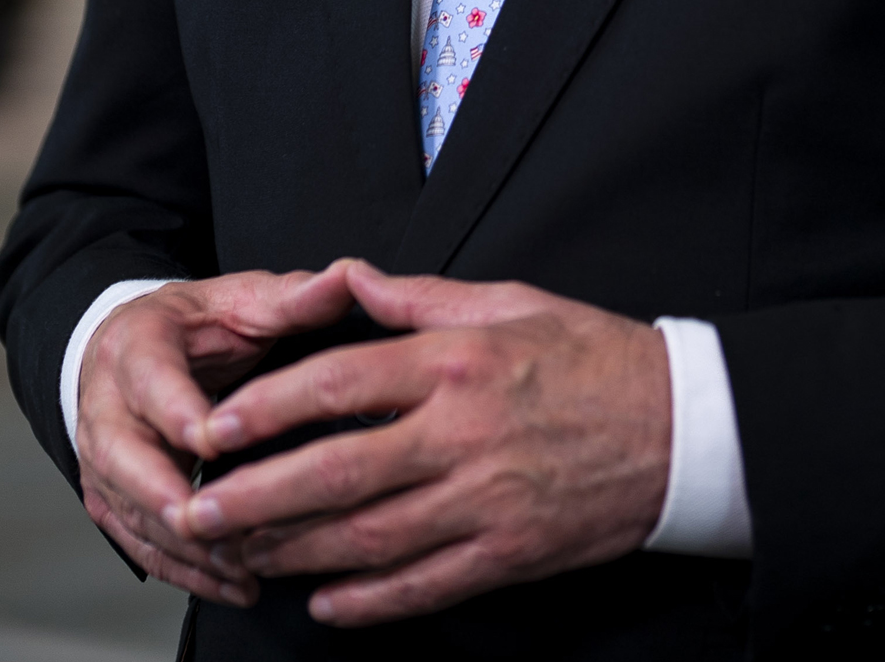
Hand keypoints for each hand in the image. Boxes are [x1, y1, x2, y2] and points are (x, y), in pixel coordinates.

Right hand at [74, 264, 357, 606]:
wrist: (133, 347)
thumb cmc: (194, 325)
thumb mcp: (239, 299)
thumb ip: (292, 296)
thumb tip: (347, 278)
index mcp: (137, 345)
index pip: (150, 380)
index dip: (178, 412)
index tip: (214, 440)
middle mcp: (107, 402)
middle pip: (122, 455)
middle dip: (166, 495)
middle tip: (214, 524)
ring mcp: (101, 455)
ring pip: (128, 507)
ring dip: (183, 543)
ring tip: (242, 567)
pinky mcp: (110, 494)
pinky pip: (136, 541)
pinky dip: (181, 570)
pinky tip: (231, 585)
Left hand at [175, 259, 669, 625]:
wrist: (684, 428)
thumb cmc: (593, 357)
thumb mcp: (508, 303)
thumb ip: (417, 300)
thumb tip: (348, 280)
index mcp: (457, 363)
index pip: (340, 384)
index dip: (269, 409)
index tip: (216, 426)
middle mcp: (464, 434)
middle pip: (338, 470)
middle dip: (257, 494)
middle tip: (199, 506)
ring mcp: (487, 500)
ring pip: (371, 536)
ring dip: (297, 552)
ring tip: (243, 556)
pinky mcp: (512, 553)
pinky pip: (427, 586)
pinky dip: (371, 602)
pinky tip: (326, 603)